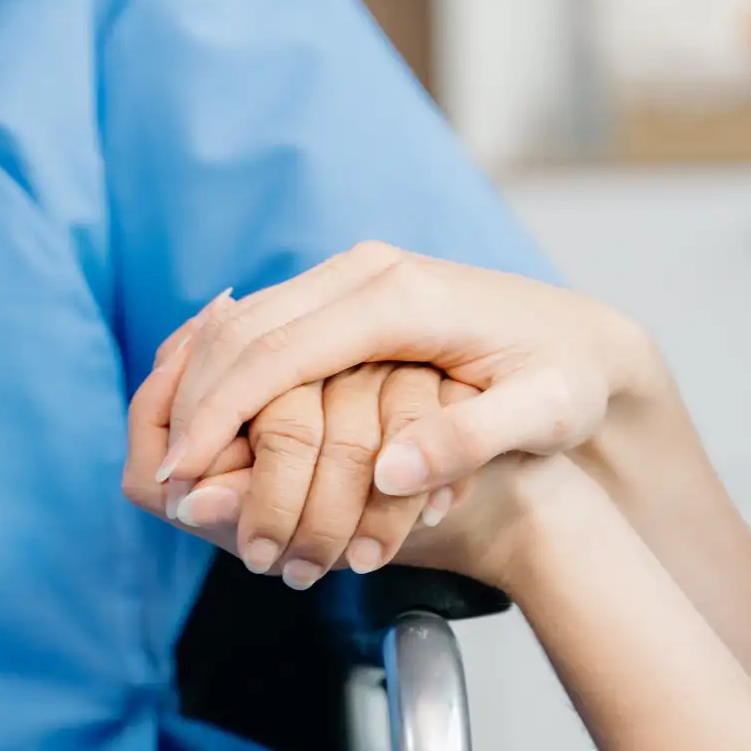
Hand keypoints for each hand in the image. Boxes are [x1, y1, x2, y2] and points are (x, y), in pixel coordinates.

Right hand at [153, 243, 660, 504]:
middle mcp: (368, 273)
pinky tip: (208, 422)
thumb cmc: (569, 382)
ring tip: (176, 459)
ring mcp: (356, 277)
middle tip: (164, 477)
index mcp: (401, 297)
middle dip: (195, 403)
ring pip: (246, 323)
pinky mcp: (352, 293)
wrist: (586, 341)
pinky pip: (268, 326)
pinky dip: (227, 372)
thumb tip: (389, 471)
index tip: (183, 472)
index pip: (280, 350)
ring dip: (202, 388)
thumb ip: (469, 439)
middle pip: (247, 330)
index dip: (221, 413)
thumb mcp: (542, 416)